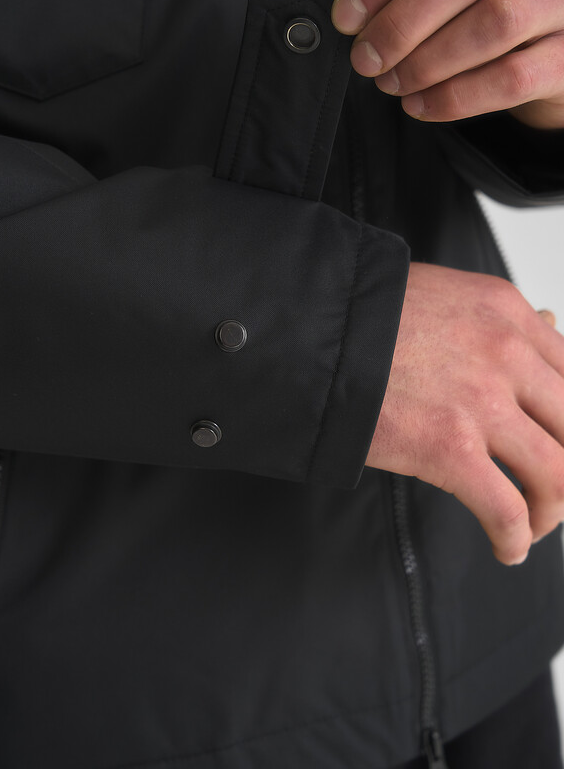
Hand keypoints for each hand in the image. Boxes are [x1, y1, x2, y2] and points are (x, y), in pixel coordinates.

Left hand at [331, 0, 563, 127]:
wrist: (550, 61)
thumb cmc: (489, 19)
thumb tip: (355, 15)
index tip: (348, 15)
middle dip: (403, 22)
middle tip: (367, 58)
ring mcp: (563, 5)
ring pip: (493, 24)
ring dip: (428, 61)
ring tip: (392, 83)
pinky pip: (510, 78)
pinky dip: (455, 97)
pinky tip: (421, 105)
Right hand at [365, 262, 563, 564]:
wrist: (308, 332)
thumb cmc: (363, 318)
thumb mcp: (444, 298)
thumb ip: (496, 322)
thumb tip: (547, 330)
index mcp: (508, 314)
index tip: (558, 445)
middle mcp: (507, 353)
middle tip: (550, 491)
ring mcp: (482, 402)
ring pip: (559, 473)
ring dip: (552, 511)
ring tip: (532, 526)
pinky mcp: (449, 448)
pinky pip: (508, 509)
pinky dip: (515, 538)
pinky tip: (506, 548)